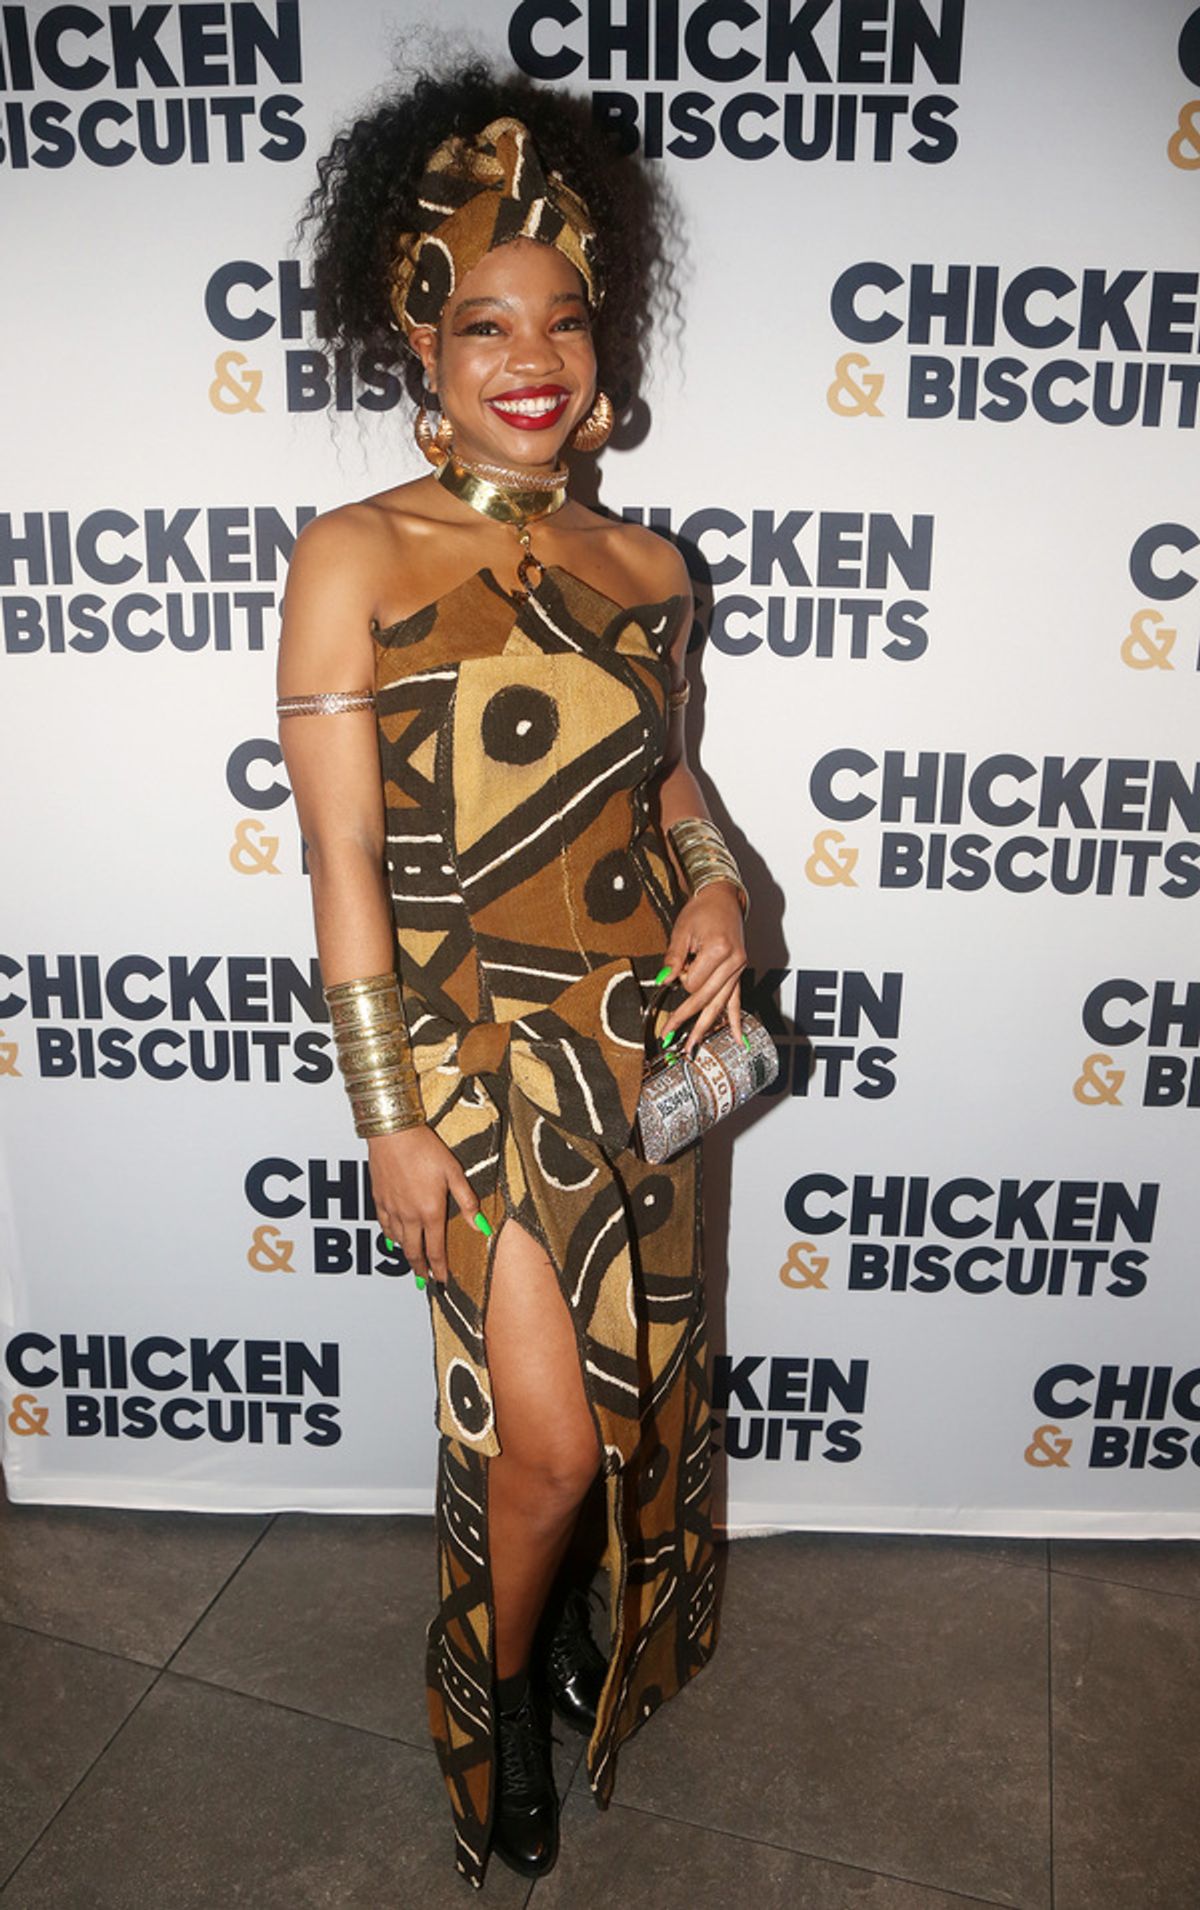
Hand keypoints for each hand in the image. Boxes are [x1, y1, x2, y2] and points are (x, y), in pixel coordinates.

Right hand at [367, 1126, 483, 1284]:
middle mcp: (409, 1216)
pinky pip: (384, 1227)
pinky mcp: (378, 1200)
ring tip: (414, 1262)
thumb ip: (467, 1202)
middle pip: (414, 1252)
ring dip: (407, 1255)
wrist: (393, 1133)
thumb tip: (482, 1226)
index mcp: (430, 1212)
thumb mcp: (453, 1172)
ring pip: (398, 1242)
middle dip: (421, 1269)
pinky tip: (393, 1240)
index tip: (442, 1282)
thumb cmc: (425, 1149)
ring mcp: (392, 1209)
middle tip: (425, 1282)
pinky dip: (390, 1238)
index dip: (439, 1269)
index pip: (436, 1250)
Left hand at [658, 881, 747, 1054]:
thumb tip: (665, 979)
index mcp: (719, 950)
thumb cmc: (703, 909)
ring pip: (720, 1005)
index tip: (675, 971)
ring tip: (693, 1048)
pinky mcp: (739, 972)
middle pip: (706, 999)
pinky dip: (736, 1021)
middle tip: (668, 1037)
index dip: (680, 980)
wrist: (724, 898)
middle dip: (686, 1018)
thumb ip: (674, 957)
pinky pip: (737, 1000)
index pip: (693, 982)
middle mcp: (733, 962)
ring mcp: (739, 969)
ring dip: (706, 1028)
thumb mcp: (682, 929)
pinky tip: (738, 1040)